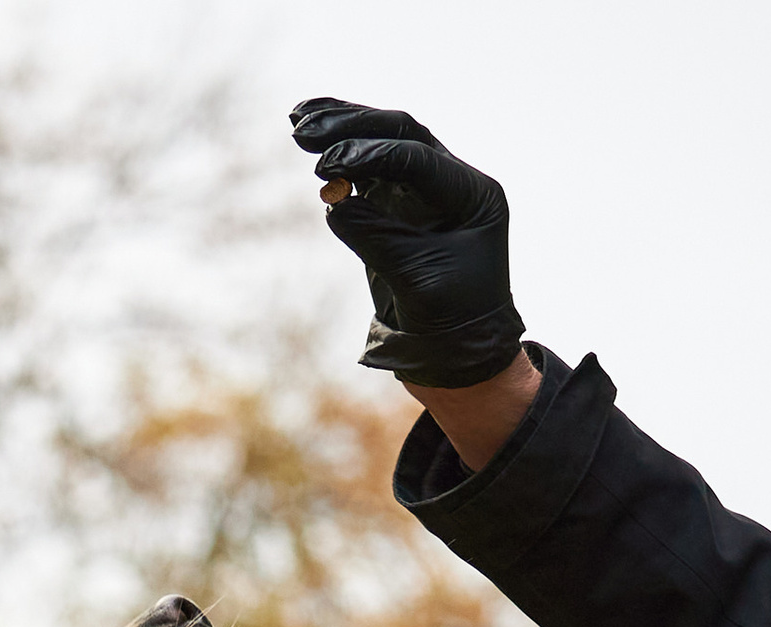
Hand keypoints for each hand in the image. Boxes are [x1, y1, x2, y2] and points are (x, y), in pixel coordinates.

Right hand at [288, 97, 523, 386]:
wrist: (458, 359)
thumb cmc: (451, 324)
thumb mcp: (416, 281)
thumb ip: (377, 237)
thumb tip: (333, 200)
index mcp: (472, 195)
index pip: (417, 158)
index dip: (370, 156)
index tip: (328, 165)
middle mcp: (452, 183)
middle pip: (400, 134)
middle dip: (351, 127)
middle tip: (304, 126)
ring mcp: (424, 194)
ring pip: (382, 145)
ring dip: (341, 132)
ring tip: (299, 122)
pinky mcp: (399, 211)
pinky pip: (369, 173)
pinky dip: (341, 161)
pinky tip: (312, 145)